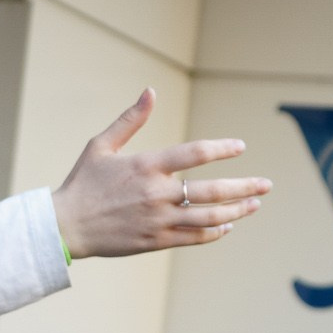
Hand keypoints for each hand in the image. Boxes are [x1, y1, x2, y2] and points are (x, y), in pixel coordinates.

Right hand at [49, 89, 270, 258]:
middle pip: (212, 189)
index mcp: (146, 166)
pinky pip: (193, 237)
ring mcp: (158, 219)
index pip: (195, 153)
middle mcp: (157, 193)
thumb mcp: (101, 145)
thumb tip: (150, 91)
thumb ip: (130, 120)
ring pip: (208, 216)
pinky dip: (214, 232)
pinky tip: (227, 225)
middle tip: (267, 184)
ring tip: (254, 205)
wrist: (65, 226)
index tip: (241, 146)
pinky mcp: (155, 241)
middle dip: (244, 186)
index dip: (222, 148)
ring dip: (237, 210)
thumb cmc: (83, 182)